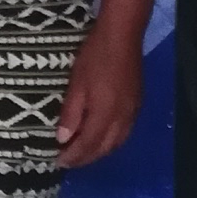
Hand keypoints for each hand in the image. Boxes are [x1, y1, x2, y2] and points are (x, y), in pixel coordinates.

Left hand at [55, 8, 144, 168]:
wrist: (123, 35)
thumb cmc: (95, 56)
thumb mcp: (76, 84)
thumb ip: (71, 114)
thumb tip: (63, 139)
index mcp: (105, 114)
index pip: (88, 145)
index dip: (74, 156)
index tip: (59, 162)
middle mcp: (122, 119)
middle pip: (104, 148)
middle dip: (86, 158)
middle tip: (69, 161)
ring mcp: (133, 112)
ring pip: (117, 143)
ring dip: (99, 152)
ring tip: (83, 152)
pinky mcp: (137, 104)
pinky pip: (124, 132)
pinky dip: (111, 141)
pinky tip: (101, 136)